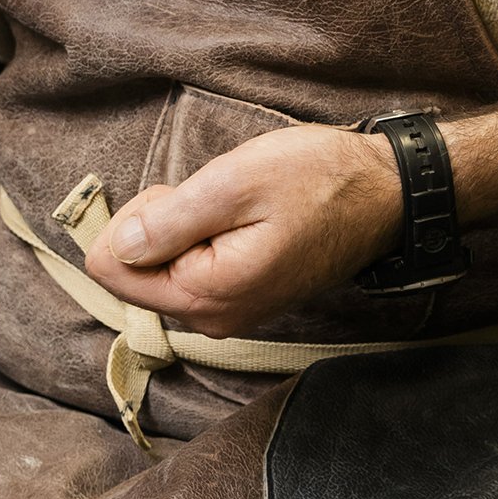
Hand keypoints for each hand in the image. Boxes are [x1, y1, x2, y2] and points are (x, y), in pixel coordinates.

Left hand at [79, 124, 402, 339]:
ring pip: (164, 265)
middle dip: (159, 222)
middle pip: (135, 269)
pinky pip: (193, 266)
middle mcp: (214, 317)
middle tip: (213, 195)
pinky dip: (204, 233)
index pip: (112, 269)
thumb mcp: (234, 184)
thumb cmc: (318, 181)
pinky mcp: (245, 296)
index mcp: (205, 295)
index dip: (135, 218)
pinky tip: (244, 215)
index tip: (180, 195)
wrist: (385, 193)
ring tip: (236, 204)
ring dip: (184, 225)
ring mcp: (231, 311)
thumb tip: (115, 247)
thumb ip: (167, 220)